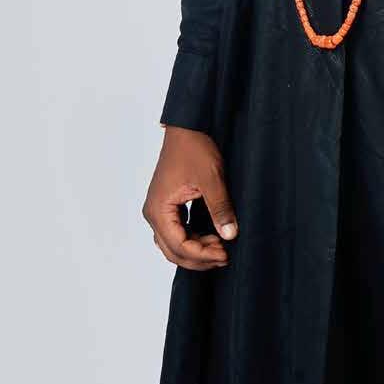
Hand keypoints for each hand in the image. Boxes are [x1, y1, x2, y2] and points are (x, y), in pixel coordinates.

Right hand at [142, 125, 237, 269]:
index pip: (179, 245)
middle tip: (224, 256)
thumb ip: (219, 208)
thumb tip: (229, 235)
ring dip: (195, 249)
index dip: (202, 254)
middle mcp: (154, 213)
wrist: (187, 127)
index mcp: (159, 210)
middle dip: (198, 257)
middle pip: (173, 250)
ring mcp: (159, 209)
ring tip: (220, 246)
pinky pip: (176, 231)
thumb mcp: (211, 178)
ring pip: (173, 243)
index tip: (224, 254)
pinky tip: (211, 236)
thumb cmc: (194, 148)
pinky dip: (192, 238)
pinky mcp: (167, 204)